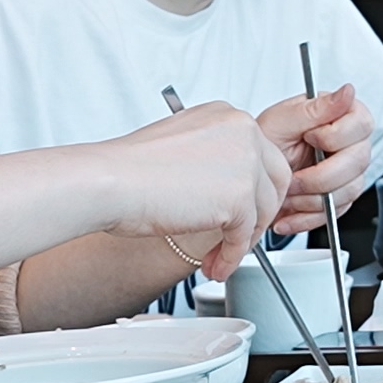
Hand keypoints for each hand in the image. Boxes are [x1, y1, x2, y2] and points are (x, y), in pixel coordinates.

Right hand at [92, 102, 293, 281]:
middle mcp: (243, 132)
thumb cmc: (128, 169)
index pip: (262, 156)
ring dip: (242, 241)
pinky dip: (230, 256)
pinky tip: (215, 265)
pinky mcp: (240, 196)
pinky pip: (243, 236)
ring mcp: (246, 163)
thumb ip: (213, 160)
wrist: (108, 182)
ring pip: (262, 212)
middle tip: (237, 238)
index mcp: (228, 117)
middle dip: (257, 216)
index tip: (243, 211)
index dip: (254, 191)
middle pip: (275, 181)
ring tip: (218, 258)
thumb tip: (229, 189)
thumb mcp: (183, 147)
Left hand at [256, 84, 375, 235]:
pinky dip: (307, 217)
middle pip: (357, 163)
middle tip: (293, 177)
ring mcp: (349, 173)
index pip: (361, 125)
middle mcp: (352, 144)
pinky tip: (288, 211)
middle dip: (319, 176)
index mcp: (343, 116)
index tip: (309, 137)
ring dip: (312, 199)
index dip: (334, 136)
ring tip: (287, 194)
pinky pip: (335, 214)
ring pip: (348, 192)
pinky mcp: (341, 199)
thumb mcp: (282, 121)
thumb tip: (347, 92)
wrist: (253, 172)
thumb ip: (315, 108)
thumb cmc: (266, 141)